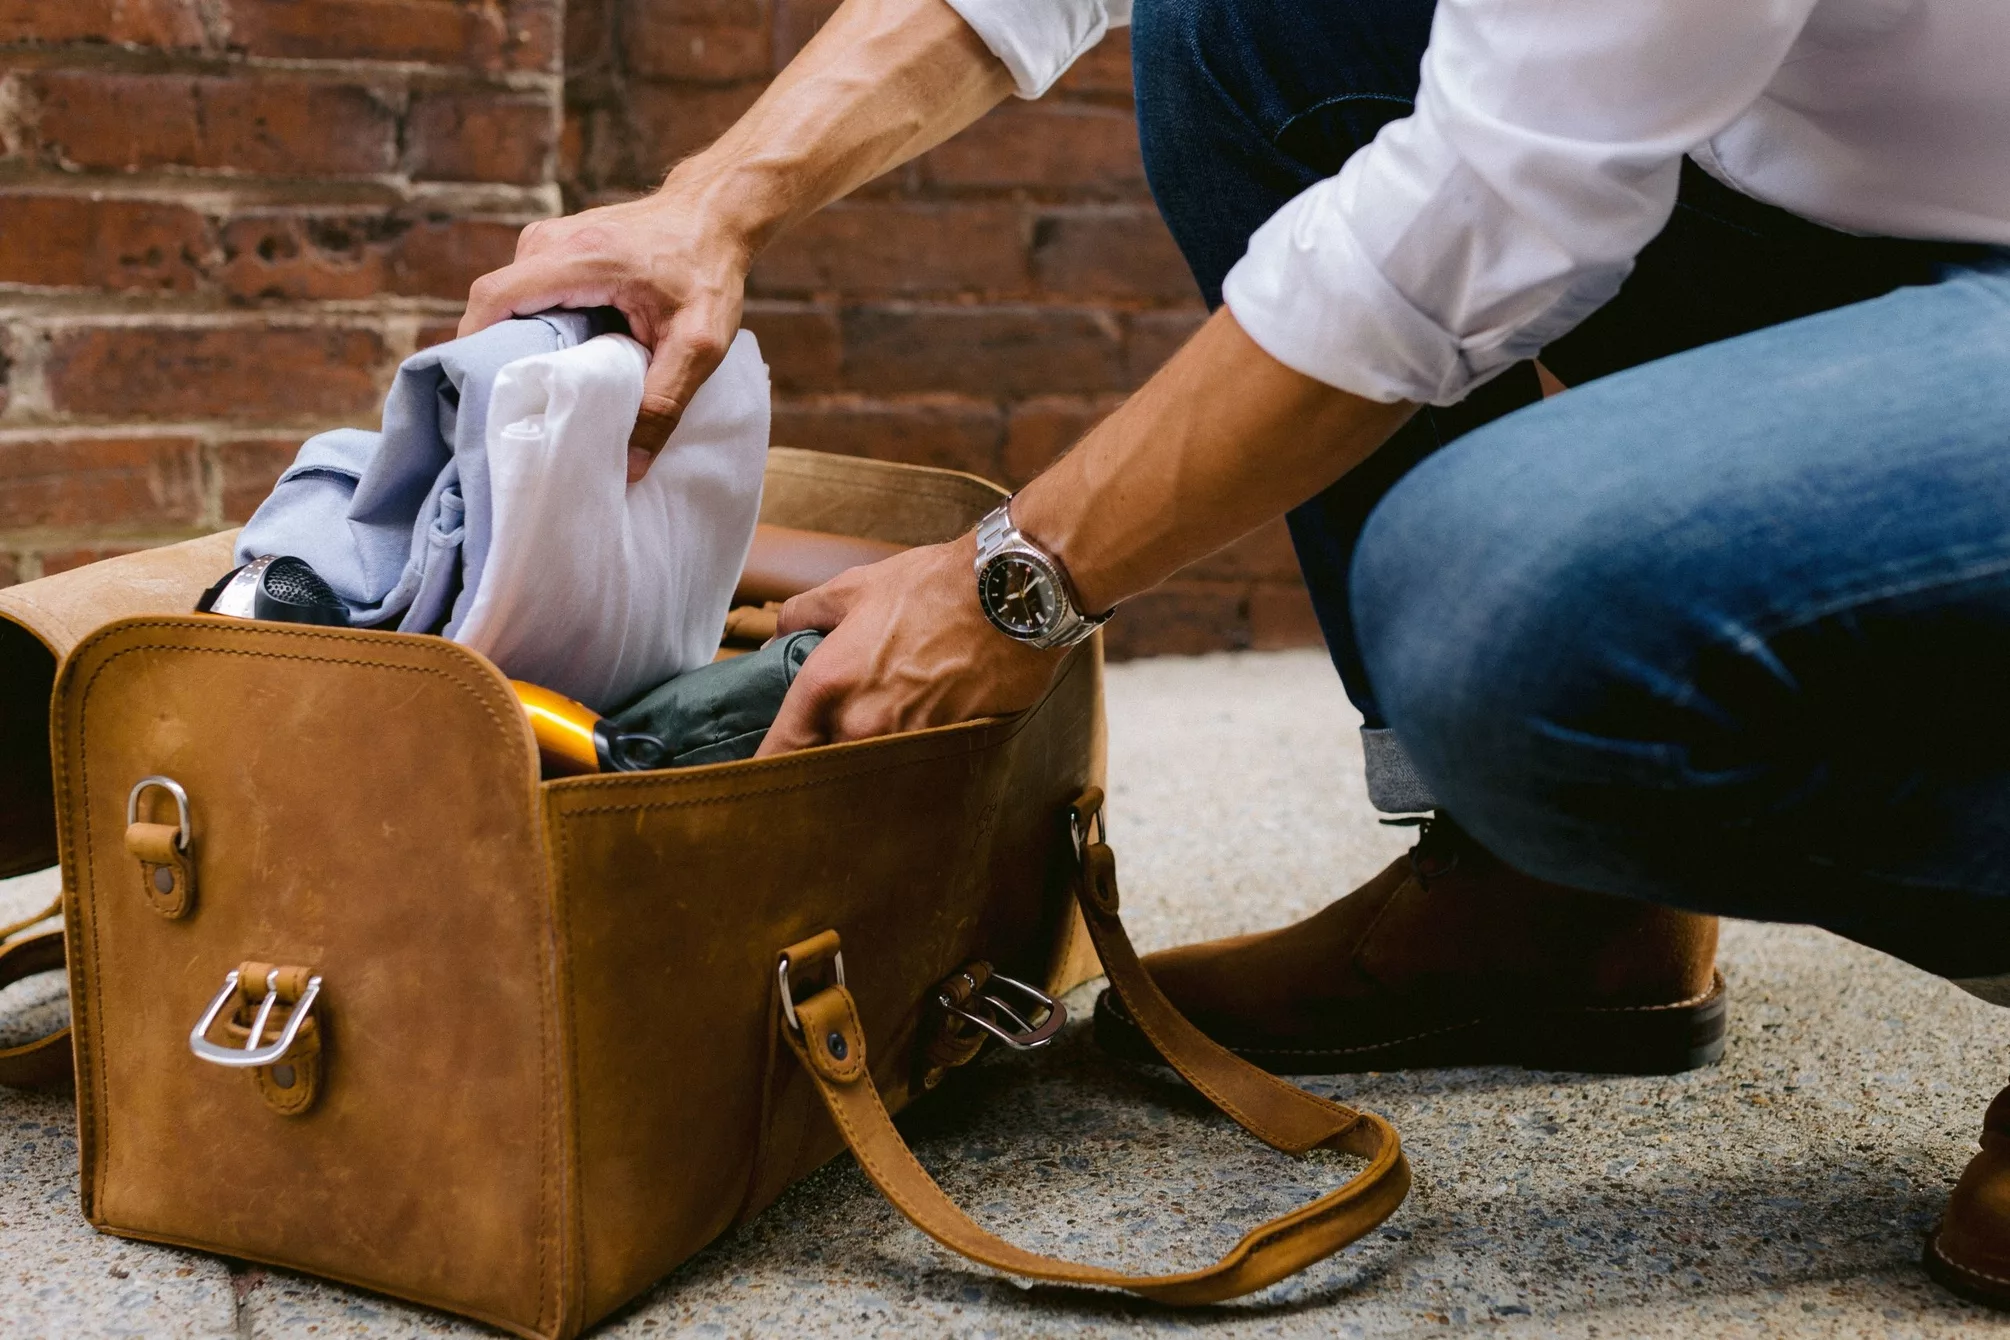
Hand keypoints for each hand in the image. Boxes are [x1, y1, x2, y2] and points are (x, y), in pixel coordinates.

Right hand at [459, 185, 752, 481]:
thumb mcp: (701, 345)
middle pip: (494, 304)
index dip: (474, 348)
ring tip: (540, 392)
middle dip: (496, 357)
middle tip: (516, 410)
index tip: (482, 398)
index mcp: (580, 257)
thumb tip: (631, 465)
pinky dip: (534, 326)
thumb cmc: (710, 274)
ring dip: (518, 343)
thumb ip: (665, 402)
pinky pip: (526, 292)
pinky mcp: (556, 248)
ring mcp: (549, 239)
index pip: (495, 299)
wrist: (716, 215)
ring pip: (509, 301)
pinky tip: (559, 361)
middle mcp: (552, 240)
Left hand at [756, 534, 1068, 754]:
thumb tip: (775, 638)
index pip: (779, 755)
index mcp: (828, 687)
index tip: (766, 770)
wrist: (1011, 596)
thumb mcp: (854, 587)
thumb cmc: (934, 587)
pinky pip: (916, 769)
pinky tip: (921, 734)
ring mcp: (908, 745)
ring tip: (882, 737)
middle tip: (824, 753)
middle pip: (824, 774)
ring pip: (870, 775)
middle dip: (822, 767)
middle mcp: (862, 726)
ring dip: (868, 764)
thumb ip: (802, 614)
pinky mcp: (950, 751)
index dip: (767, 768)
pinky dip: (912, 760)